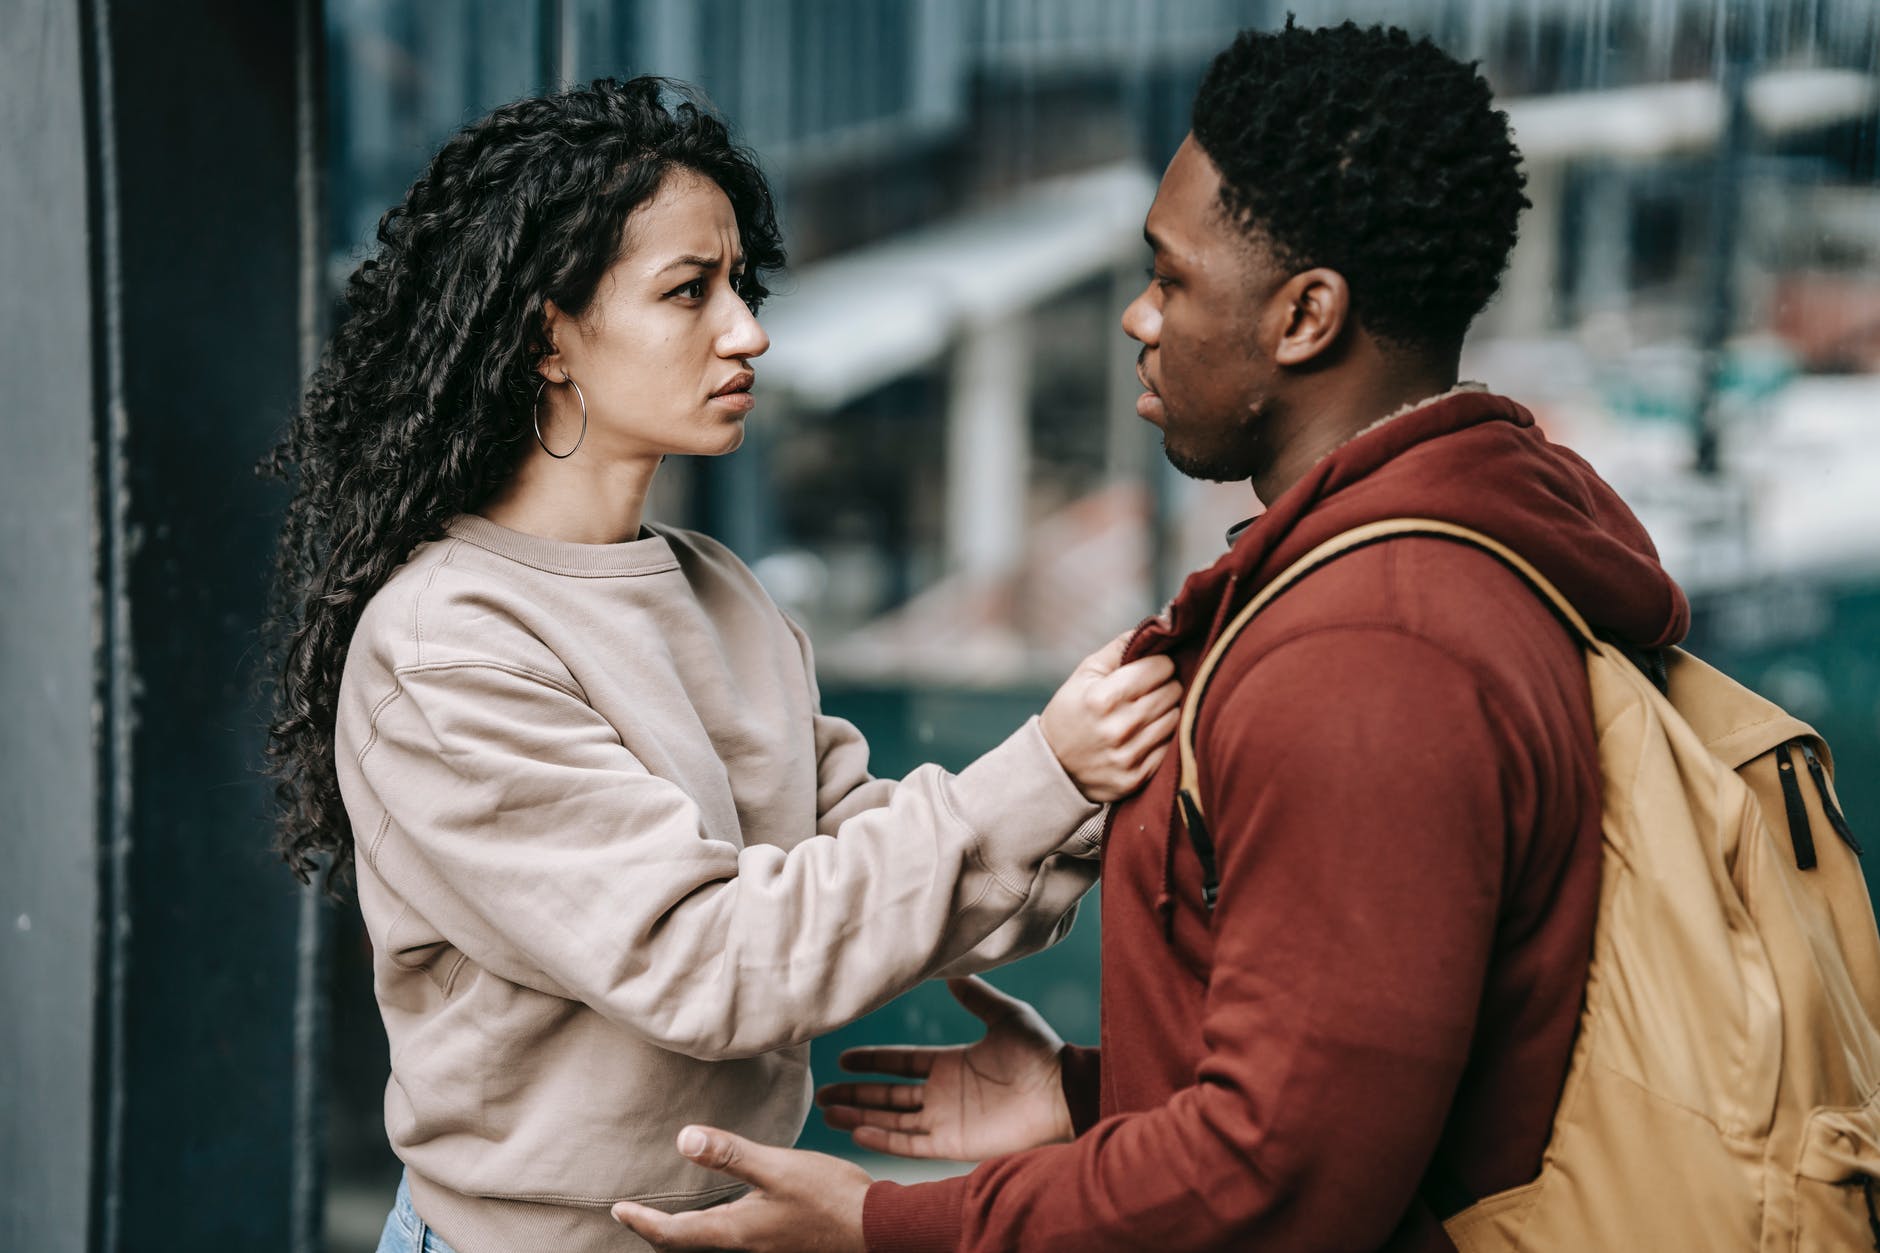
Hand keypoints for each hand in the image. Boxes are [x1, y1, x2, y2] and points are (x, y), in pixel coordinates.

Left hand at [612, 1126, 868, 1252]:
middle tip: (638, 1216)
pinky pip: (736, 1239)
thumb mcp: (779, 1168)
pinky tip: (731, 1207)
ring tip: (675, 1212)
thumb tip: (683, 1139)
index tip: (618, 1209)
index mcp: (737, 1231)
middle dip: (661, 1233)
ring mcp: (766, 1249)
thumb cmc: (831, 1199)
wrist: (879, 1230)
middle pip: (689, 1246)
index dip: (642, 1222)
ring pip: (713, 1244)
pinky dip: (716, 1227)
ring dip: (688, 1231)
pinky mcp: (783, 1244)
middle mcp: (746, 1247)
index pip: (674, 1234)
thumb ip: (732, 1154)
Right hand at [817, 976, 1071, 1160]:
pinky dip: (884, 1139)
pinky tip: (858, 1133)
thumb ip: (976, 996)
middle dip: (855, 1095)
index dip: (872, 1062)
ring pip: (892, 1120)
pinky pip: (910, 1144)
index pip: (900, 1064)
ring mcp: (946, 1121)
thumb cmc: (1039, 1054)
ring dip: (861, 1117)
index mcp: (950, 1065)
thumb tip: (952, 972)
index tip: (842, 1059)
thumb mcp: (1005, 1016)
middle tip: (822, 1093)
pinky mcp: (953, 1144)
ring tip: (828, 1113)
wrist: (1062, 1093)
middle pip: (888, 1095)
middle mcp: (943, 1094)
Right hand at [1041, 631, 1179, 801]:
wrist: (1052, 767)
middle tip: (1156, 687)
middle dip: (1167, 684)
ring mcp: (1127, 756)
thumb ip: (1117, 649)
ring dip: (1168, 710)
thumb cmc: (1071, 712)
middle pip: (1171, 692)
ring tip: (1152, 708)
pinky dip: (1163, 736)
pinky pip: (1169, 747)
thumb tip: (1152, 628)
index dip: (1161, 663)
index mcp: (1102, 698)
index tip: (1156, 666)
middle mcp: (1117, 728)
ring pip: (1175, 719)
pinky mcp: (1135, 778)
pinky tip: (1148, 732)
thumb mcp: (1083, 675)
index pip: (1158, 669)